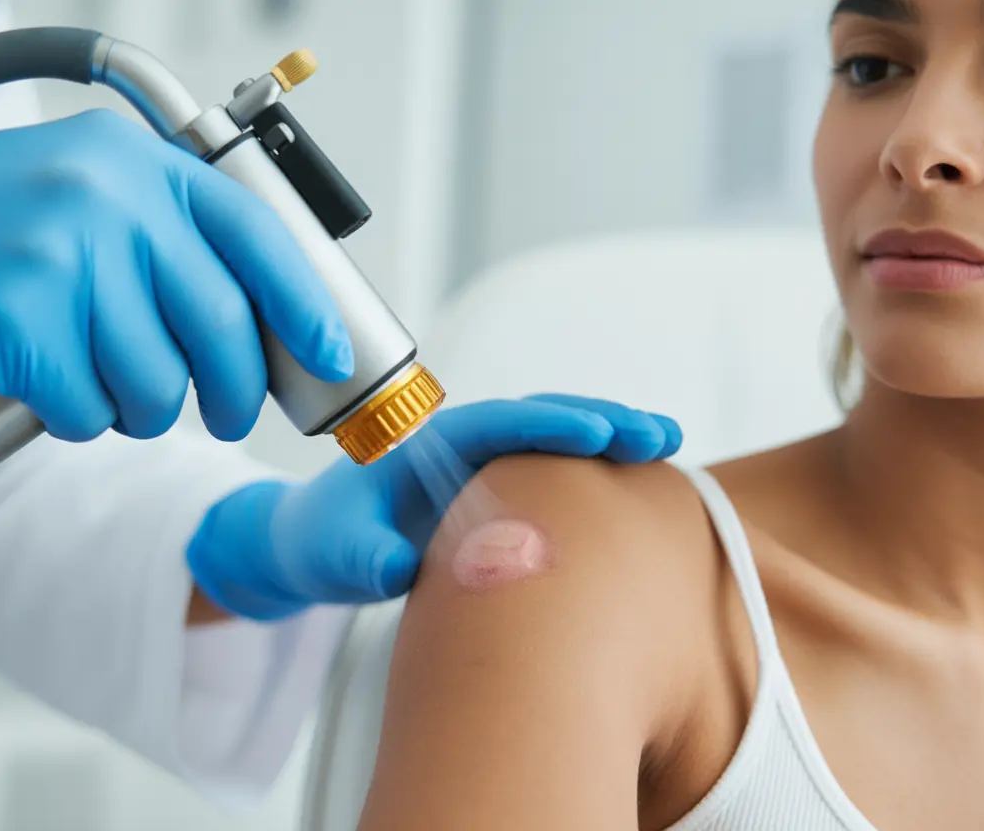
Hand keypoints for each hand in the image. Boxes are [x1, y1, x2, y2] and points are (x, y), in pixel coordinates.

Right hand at [0, 109, 351, 441]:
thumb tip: (254, 325)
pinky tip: (44, 389)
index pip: (256, 235)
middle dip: (234, 392)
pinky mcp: (17, 320)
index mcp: (135, 163)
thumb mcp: (77, 196)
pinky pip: (91, 412)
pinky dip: (78, 421)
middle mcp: (107, 197)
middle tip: (223, 415)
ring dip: (142, 412)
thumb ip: (162, 243)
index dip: (305, 306)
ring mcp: (61, 255)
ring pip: (160, 384)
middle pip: (221, 326)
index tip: (329, 355)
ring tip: (99, 387)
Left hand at [186, 394, 682, 619]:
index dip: (547, 425)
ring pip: (556, 441)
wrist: (317, 549)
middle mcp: (463, 446)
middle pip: (540, 418)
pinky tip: (645, 480)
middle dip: (600, 420)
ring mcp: (484, 467)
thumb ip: (365, 556)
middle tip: (655, 434)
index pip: (496, 423)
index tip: (595, 434)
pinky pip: (556, 473)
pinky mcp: (499, 493)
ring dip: (611, 437)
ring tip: (666, 441)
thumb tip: (401, 566)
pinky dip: (600, 472)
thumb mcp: (335, 553)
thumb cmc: (324, 542)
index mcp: (427, 443)